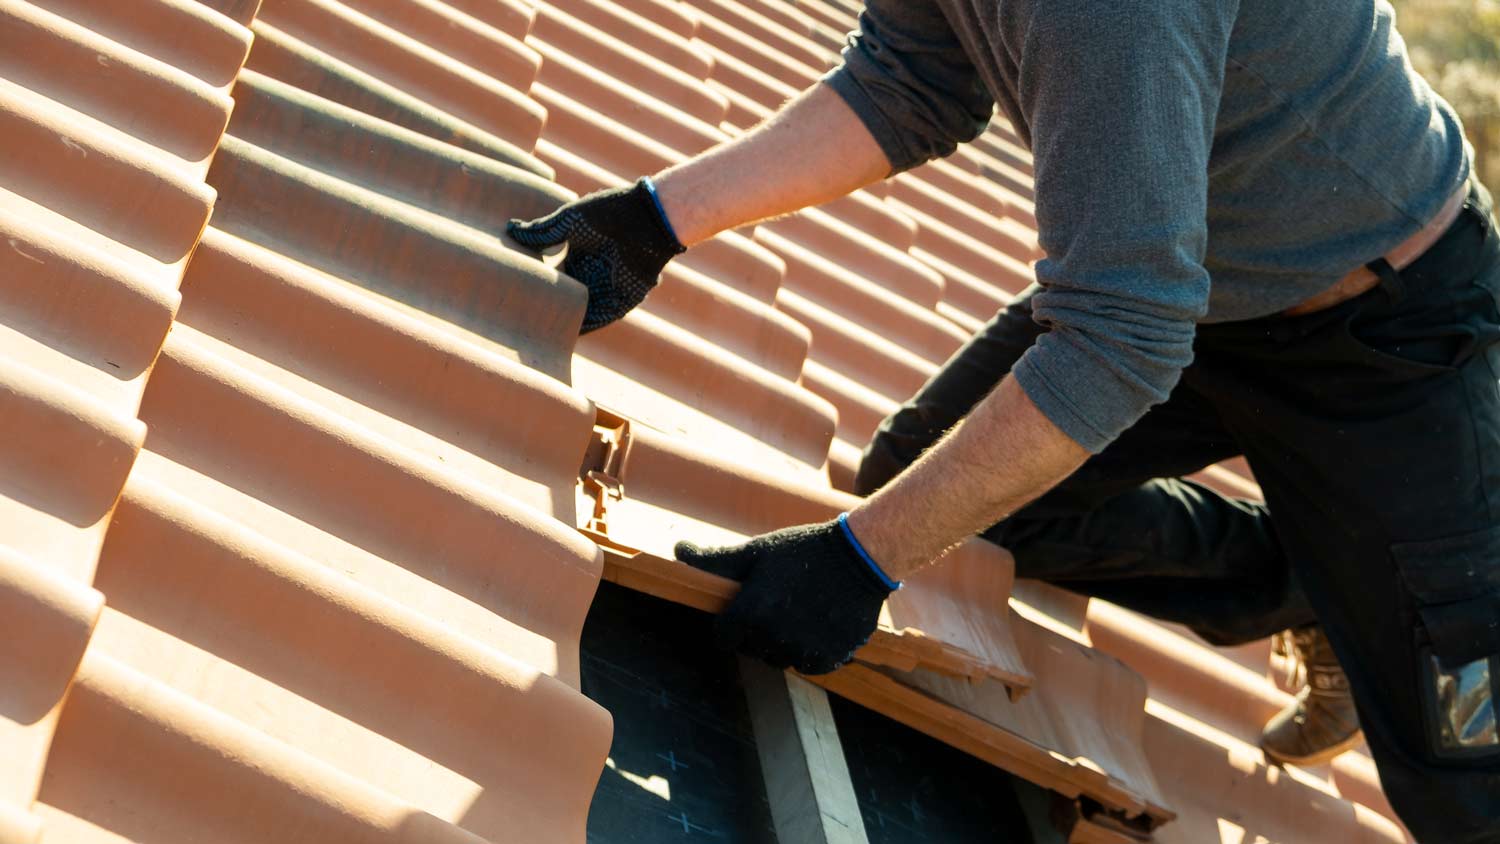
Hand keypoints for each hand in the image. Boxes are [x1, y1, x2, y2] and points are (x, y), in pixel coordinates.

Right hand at [506, 177, 684, 332]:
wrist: (646, 218)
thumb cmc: (608, 213)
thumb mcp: (568, 221)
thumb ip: (541, 232)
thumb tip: (511, 229)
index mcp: (578, 256)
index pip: (551, 276)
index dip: (535, 284)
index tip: (513, 293)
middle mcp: (591, 274)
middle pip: (564, 297)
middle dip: (547, 307)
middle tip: (519, 320)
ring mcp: (606, 288)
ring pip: (580, 312)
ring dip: (564, 322)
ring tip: (535, 333)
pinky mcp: (622, 301)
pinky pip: (600, 319)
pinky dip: (584, 327)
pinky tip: (563, 335)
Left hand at [675, 516, 898, 674]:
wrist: (859, 557)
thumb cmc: (802, 550)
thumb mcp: (756, 551)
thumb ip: (714, 559)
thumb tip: (677, 550)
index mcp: (749, 612)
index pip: (724, 637)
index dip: (731, 624)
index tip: (746, 609)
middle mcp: (773, 637)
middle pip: (752, 650)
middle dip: (758, 633)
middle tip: (778, 605)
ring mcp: (802, 650)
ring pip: (781, 660)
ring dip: (785, 644)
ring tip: (800, 613)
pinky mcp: (829, 658)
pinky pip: (809, 665)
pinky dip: (811, 651)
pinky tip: (819, 624)